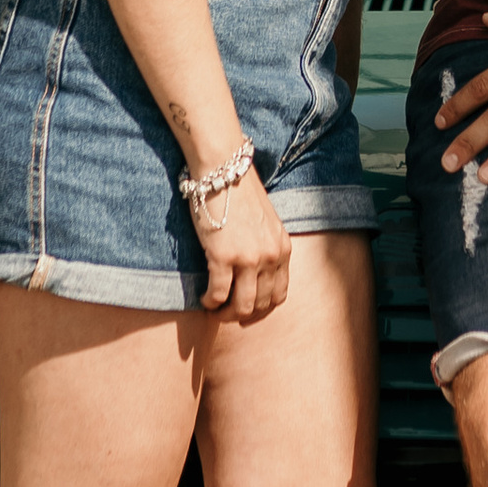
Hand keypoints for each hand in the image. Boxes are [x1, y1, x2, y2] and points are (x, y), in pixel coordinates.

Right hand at [193, 166, 293, 320]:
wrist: (223, 171)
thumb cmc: (239, 194)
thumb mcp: (266, 223)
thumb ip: (266, 247)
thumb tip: (254, 273)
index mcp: (283, 249)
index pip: (279, 294)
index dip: (262, 308)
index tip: (246, 309)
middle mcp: (271, 257)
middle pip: (261, 304)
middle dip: (243, 315)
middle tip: (226, 313)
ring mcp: (249, 259)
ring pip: (242, 306)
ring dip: (226, 314)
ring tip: (214, 310)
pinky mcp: (224, 257)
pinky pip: (218, 294)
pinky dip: (210, 302)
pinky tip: (204, 299)